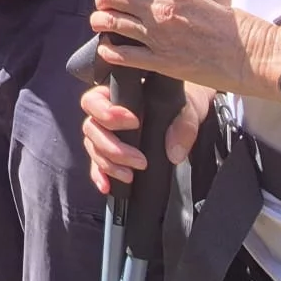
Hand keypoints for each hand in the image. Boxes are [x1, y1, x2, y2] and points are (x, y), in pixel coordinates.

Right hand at [79, 82, 214, 195]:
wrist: (185, 118)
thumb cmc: (182, 105)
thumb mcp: (189, 108)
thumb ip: (184, 125)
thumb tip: (172, 152)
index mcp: (117, 94)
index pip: (94, 100)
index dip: (107, 113)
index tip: (134, 122)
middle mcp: (106, 113)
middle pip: (91, 128)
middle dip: (112, 147)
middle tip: (139, 160)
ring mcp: (106, 135)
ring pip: (93, 148)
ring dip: (109, 164)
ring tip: (130, 175)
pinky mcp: (110, 154)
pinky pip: (96, 165)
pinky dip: (100, 176)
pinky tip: (107, 185)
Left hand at [89, 0, 266, 97]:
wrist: (250, 55)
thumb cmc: (233, 27)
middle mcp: (159, 9)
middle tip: (106, 3)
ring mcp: (157, 36)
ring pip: (109, 22)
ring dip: (100, 21)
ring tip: (103, 23)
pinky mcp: (160, 62)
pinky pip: (120, 55)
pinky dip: (109, 51)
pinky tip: (110, 49)